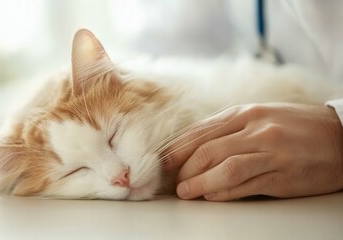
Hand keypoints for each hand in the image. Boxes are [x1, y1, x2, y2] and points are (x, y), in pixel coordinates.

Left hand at [164, 103, 342, 200]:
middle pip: (208, 150)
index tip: (165, 161)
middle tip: (173, 180)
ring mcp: (269, 152)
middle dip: (184, 168)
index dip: (179, 148)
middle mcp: (255, 129)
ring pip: (224, 168)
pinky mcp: (281, 175)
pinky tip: (211, 196)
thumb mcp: (261, 116)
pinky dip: (223, 192)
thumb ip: (230, 128)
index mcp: (246, 113)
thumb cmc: (296, 126)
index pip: (201, 131)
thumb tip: (197, 147)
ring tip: (186, 192)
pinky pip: (245, 185)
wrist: (341, 136)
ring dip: (199, 182)